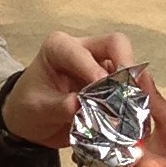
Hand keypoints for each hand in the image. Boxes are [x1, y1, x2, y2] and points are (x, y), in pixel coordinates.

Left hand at [0, 30, 135, 147]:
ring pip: (126, 64)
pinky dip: (134, 98)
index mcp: (59, 47)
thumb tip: (78, 105)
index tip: (104, 88)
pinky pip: (129, 84)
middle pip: (115, 44)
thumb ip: (57, 106)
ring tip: (136, 107)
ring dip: (133, 85)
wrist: (31, 122)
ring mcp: (100, 65)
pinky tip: (136, 113)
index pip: (82, 51)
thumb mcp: (37, 109)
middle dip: (126, 64)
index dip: (95, 69)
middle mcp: (84, 50)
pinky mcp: (111, 82)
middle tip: (132, 90)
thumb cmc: (29, 107)